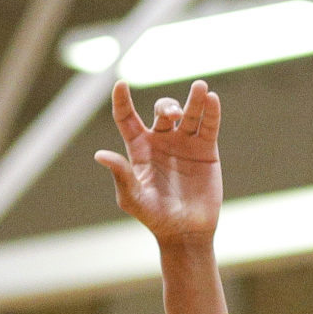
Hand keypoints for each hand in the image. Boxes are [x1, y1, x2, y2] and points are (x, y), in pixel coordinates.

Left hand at [96, 80, 221, 243]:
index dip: (122, 101)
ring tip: (200, 87)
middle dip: (167, 107)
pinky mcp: (206, 150)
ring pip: (189, 113)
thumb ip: (121, 175)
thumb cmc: (154, 216)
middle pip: (162, 111)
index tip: (120, 83)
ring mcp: (185, 143)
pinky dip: (211, 112)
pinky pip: (209, 125)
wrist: (185, 230)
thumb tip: (100, 154)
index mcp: (139, 149)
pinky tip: (212, 99)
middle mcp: (161, 141)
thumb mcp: (133, 197)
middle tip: (173, 114)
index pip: (127, 119)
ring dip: (194, 100)